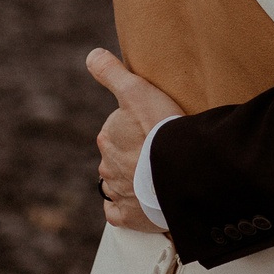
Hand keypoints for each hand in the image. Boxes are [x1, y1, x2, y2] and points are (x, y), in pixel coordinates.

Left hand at [86, 47, 185, 234]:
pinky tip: (141, 202)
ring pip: (119, 186)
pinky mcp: (129, 218)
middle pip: (118, 160)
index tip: (154, 130)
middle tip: (158, 154)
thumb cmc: (162, 128)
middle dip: (133, 157)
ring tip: (156, 178)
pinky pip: (119, 214)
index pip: (117, 133)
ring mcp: (118, 194)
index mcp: (107, 139)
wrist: (182, 170)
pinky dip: (127, 209)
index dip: (136, 130)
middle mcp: (107, 168)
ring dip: (132, 182)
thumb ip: (112, 72)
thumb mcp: (137, 90)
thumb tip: (91, 55)